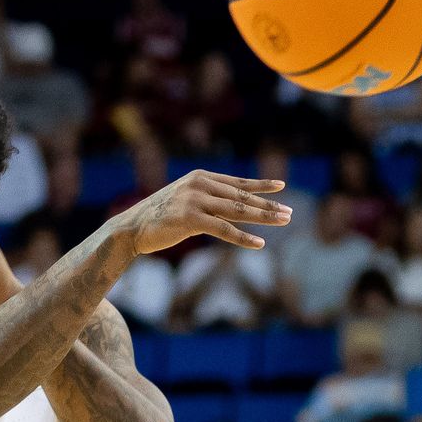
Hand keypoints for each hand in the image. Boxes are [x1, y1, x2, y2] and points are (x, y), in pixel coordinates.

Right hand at [114, 170, 289, 255]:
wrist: (131, 228)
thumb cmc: (159, 217)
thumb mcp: (185, 201)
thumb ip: (208, 199)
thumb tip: (234, 206)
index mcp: (200, 177)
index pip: (237, 182)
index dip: (260, 185)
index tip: (281, 186)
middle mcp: (199, 185)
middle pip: (242, 196)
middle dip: (267, 205)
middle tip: (290, 212)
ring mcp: (195, 200)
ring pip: (237, 210)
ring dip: (263, 217)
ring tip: (283, 221)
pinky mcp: (190, 219)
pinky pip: (224, 230)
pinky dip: (243, 237)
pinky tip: (259, 243)